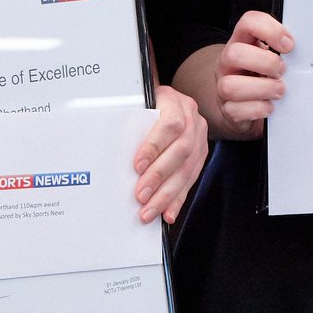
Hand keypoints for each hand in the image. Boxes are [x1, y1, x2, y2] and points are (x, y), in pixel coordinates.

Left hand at [132, 85, 207, 222]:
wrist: (167, 100)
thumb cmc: (147, 104)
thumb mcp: (139, 103)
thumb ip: (131, 121)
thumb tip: (111, 148)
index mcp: (175, 102)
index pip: (170, 124)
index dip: (154, 147)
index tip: (137, 166)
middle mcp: (192, 119)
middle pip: (181, 151)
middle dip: (159, 177)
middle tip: (141, 195)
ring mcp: (199, 137)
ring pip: (188, 169)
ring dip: (168, 194)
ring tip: (150, 210)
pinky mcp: (201, 154)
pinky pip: (192, 179)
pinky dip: (178, 199)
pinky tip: (168, 212)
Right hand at [213, 11, 291, 139]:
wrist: (247, 105)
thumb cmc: (264, 75)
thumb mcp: (271, 56)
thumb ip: (282, 50)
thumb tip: (304, 53)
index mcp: (242, 41)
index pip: (248, 22)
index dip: (270, 30)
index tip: (289, 46)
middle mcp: (228, 62)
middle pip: (234, 54)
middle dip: (265, 63)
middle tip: (282, 71)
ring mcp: (223, 86)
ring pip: (231, 86)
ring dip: (263, 89)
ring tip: (279, 90)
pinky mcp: (227, 109)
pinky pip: (236, 110)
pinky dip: (258, 109)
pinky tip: (270, 106)